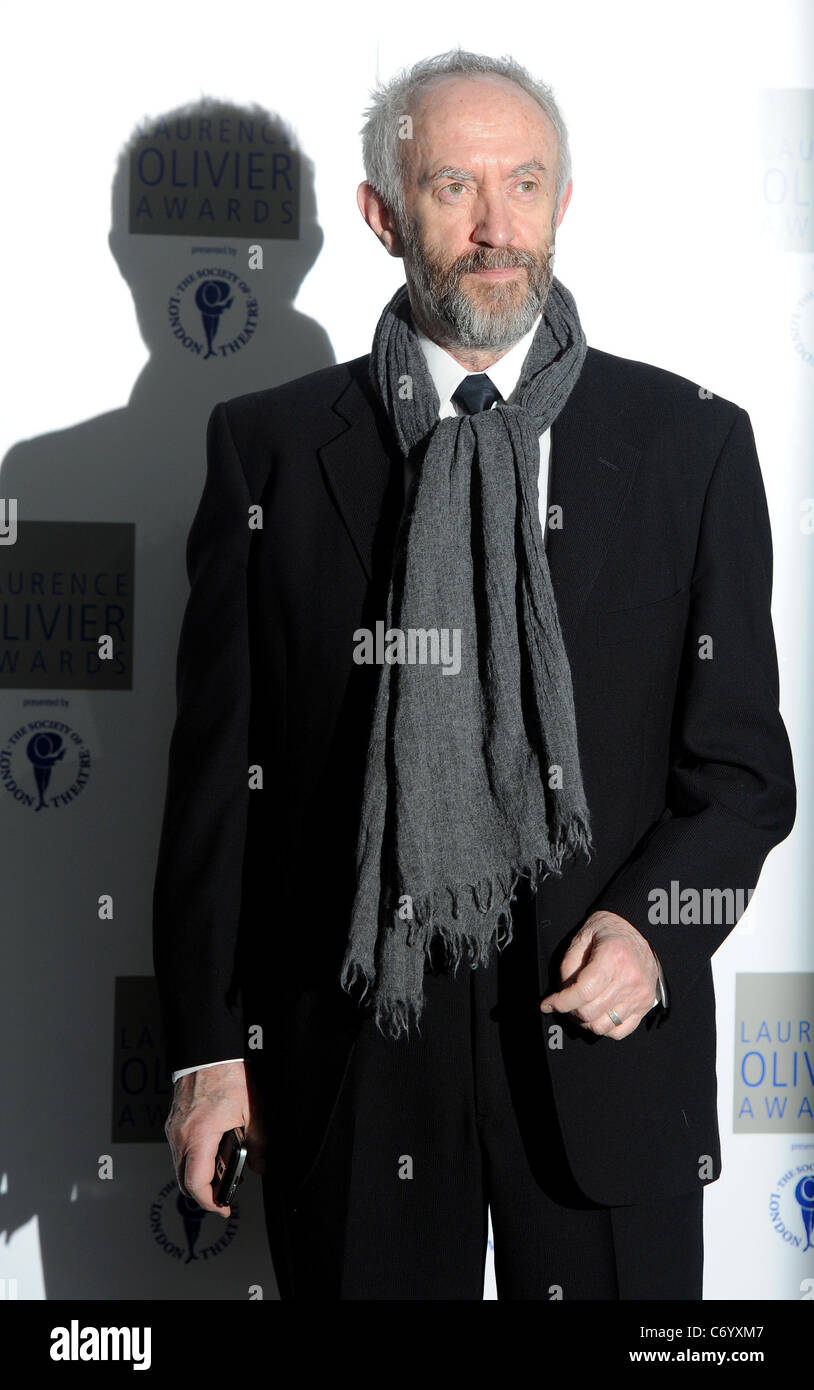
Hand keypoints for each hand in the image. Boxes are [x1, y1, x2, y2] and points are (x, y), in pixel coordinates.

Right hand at [164, 1061, 265, 1217]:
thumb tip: (260, 1167)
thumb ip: (258, 1143)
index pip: (196, 1183)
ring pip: (180, 1167)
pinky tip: (212, 1153)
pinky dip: (193, 1160)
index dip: (210, 1202)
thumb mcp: (252, 1110)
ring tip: (223, 1172)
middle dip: (203, 1194)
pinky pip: (179, 1151)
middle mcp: (180, 1135)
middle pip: (184, 1181)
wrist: (209, 1051)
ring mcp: (174, 1129)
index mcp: (199, 1136)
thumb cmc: (228, 1075)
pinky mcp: (174, 1122)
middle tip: (224, 1196)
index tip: (223, 1208)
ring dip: (198, 1176)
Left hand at [540, 910, 658, 1039]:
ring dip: (585, 1022)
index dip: (561, 1002)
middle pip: (590, 1012)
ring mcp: (639, 994)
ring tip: (580, 1007)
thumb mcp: (582, 937)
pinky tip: (597, 1014)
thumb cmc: (608, 931)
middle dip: (570, 1010)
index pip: (583, 992)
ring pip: (603, 1026)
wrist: (638, 928)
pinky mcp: (645, 1004)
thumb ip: (569, 965)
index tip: (548, 1004)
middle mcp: (629, 978)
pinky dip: (604, 1028)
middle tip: (565, 1002)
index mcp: (613, 957)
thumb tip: (562, 993)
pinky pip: (620, 1031)